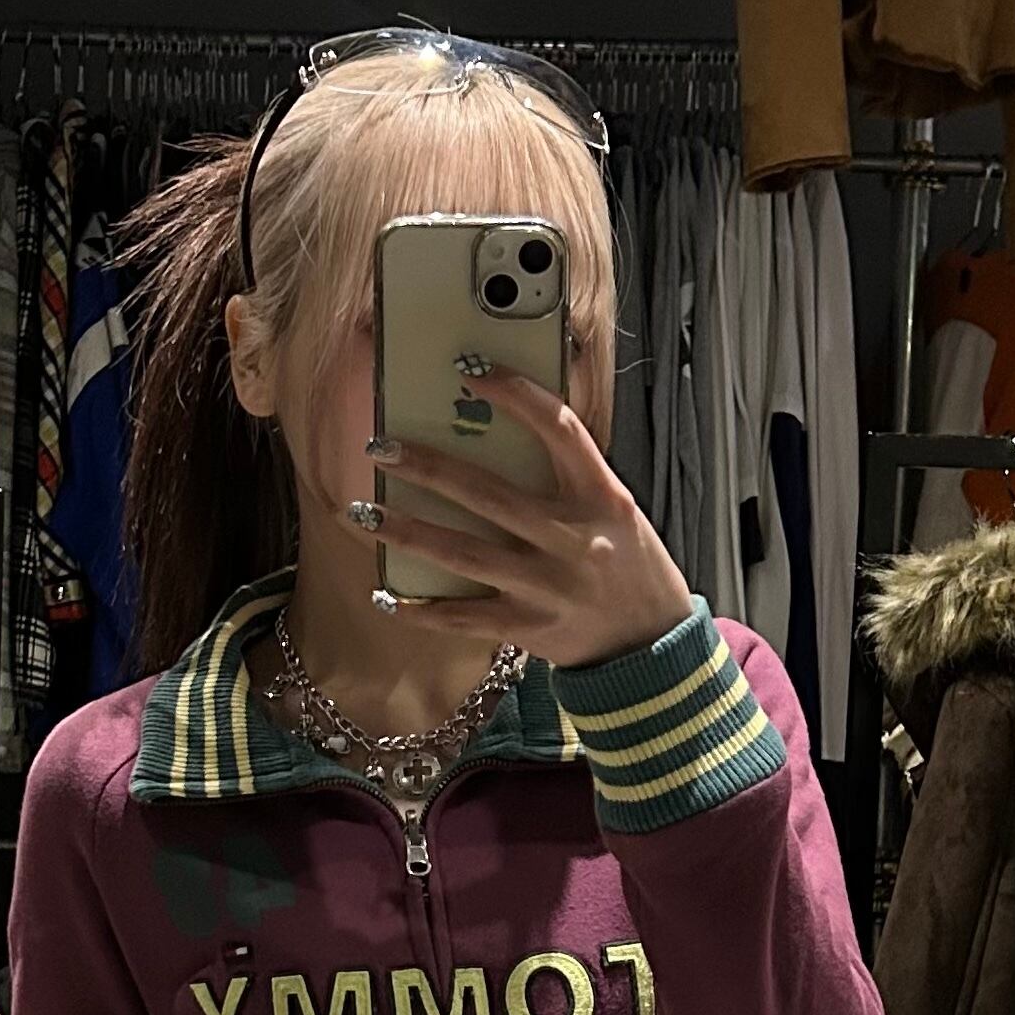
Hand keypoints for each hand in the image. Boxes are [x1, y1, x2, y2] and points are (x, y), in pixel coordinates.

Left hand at [359, 367, 695, 665]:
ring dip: (407, 532)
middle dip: (428, 467)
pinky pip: (462, 617)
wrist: (651, 644)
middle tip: (380, 447)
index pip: (559, 429)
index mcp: (601, 497)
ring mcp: (547, 586)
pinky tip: (384, 597)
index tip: (472, 370)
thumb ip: (568, 480)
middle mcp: (573, 539)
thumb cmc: (628, 565)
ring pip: (462, 554)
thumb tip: (491, 441)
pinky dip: (420, 609)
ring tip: (364, 512)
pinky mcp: (529, 628)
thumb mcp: (616, 512)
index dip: (516, 394)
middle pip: (487, 493)